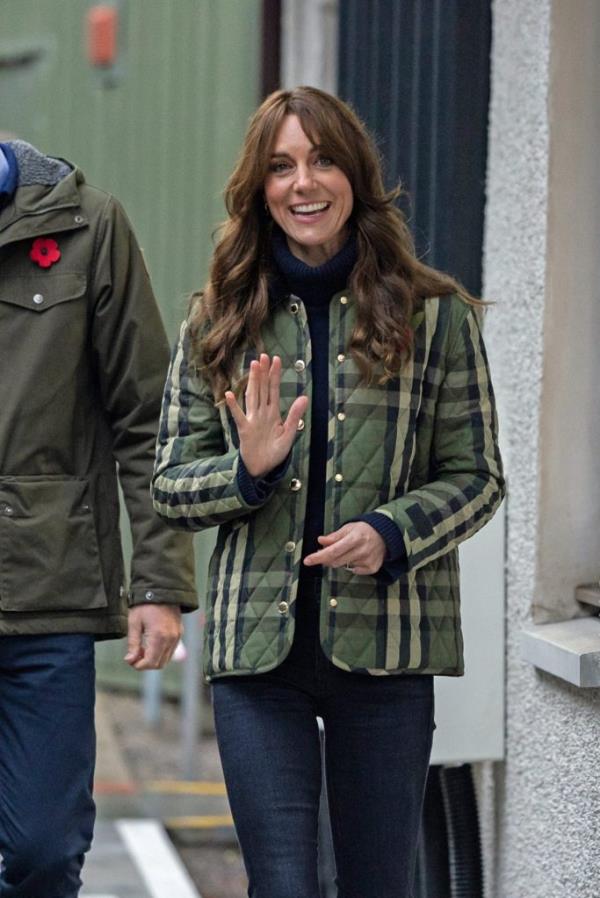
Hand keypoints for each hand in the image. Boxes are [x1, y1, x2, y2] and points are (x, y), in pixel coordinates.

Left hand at [125, 604, 182, 669]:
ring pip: (166, 659)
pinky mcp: (179, 633)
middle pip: (159, 664)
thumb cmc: (146, 604)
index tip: (130, 661)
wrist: (162, 589)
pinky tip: (151, 644)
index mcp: (159, 636)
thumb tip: (130, 660)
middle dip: (146, 664)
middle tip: (135, 655)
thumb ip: (133, 644)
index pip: (150, 662)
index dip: (138, 666)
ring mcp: (177, 636)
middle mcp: (171, 639)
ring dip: (153, 659)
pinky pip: (170, 651)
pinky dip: (160, 652)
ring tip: (142, 648)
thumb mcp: (134, 623)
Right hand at [225, 353, 307, 477]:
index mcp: (273, 413)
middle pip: (262, 388)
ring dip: (252, 381)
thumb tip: (304, 397)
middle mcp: (262, 413)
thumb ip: (294, 415)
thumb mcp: (289, 434)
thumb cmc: (275, 452)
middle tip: (263, 355)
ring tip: (252, 365)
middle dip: (263, 372)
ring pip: (252, 396)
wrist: (263, 468)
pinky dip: (233, 406)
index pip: (274, 390)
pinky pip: (239, 416)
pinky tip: (228, 394)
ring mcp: (252, 420)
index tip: (276, 359)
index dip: (275, 375)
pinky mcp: (244, 430)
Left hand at [303, 522, 385, 574]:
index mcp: (355, 538)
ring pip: (344, 566)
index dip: (318, 556)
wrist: (386, 536)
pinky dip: (352, 565)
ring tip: (349, 550)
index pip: (333, 551)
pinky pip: (354, 570)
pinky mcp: (372, 568)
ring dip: (341, 560)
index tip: (307, 561)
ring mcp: (367, 561)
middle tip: (326, 552)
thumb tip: (320, 541)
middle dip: (326, 559)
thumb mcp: (349, 528)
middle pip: (336, 561)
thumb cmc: (364, 530)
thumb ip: (334, 536)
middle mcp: (362, 550)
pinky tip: (357, 556)